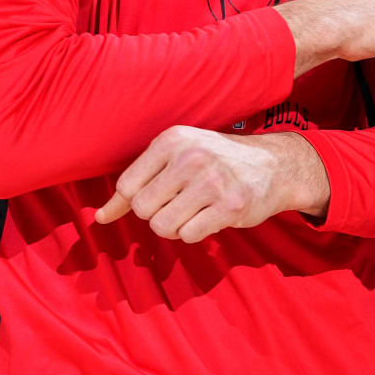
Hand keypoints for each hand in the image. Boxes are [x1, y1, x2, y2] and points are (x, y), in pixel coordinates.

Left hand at [93, 127, 326, 240]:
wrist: (274, 166)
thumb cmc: (217, 163)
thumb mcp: (175, 159)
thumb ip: (135, 187)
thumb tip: (99, 217)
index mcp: (172, 139)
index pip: (128, 186)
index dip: (140, 200)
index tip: (162, 194)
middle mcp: (191, 156)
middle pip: (143, 209)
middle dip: (159, 214)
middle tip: (182, 203)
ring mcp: (212, 181)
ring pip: (163, 226)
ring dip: (177, 227)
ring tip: (196, 211)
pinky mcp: (230, 206)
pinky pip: (189, 235)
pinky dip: (196, 233)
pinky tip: (211, 217)